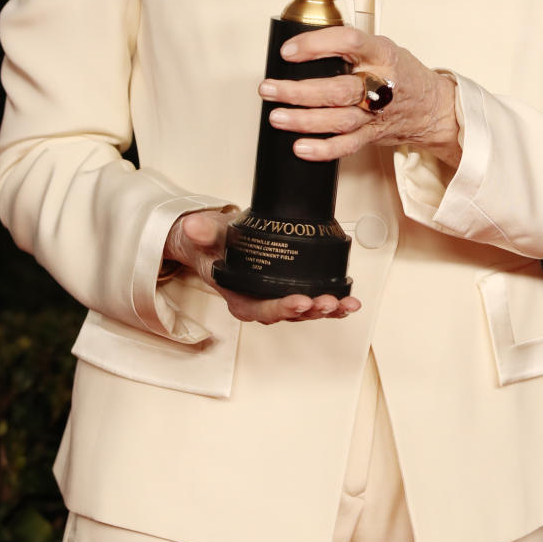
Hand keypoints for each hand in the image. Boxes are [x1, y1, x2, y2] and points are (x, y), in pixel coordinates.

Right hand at [162, 210, 361, 324]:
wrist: (217, 241)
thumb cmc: (212, 244)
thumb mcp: (204, 236)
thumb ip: (201, 232)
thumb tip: (194, 227)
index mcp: (238, 297)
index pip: (260, 309)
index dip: (280, 308)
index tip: (299, 301)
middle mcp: (259, 303)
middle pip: (288, 314)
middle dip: (311, 310)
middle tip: (328, 301)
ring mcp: (276, 299)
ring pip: (304, 312)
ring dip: (327, 309)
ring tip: (346, 304)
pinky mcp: (289, 290)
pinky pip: (312, 301)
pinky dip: (331, 303)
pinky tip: (348, 301)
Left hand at [260, 27, 461, 169]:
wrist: (433, 106)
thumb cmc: (400, 72)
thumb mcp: (380, 47)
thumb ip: (348, 47)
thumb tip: (301, 47)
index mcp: (382, 55)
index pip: (349, 43)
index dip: (316, 46)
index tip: (288, 51)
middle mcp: (381, 84)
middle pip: (338, 90)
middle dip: (299, 91)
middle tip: (269, 89)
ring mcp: (377, 114)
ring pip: (338, 120)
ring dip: (304, 121)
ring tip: (276, 117)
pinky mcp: (373, 135)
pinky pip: (347, 146)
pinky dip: (323, 149)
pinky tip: (300, 148)